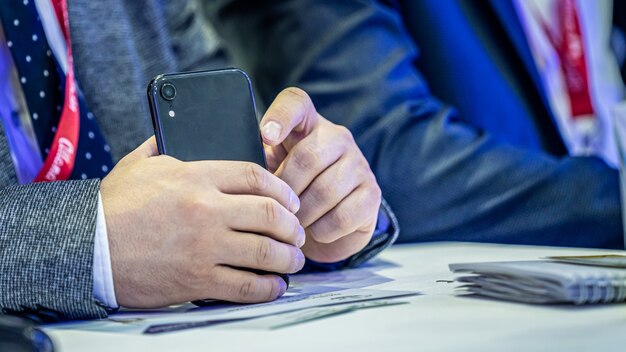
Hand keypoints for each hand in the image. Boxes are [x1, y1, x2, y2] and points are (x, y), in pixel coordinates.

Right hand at [100, 137, 305, 307]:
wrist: (87, 248)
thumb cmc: (112, 206)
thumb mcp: (140, 163)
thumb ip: (165, 144)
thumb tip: (180, 129)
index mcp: (195, 176)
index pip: (256, 176)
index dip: (282, 188)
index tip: (291, 199)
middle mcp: (206, 210)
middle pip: (270, 213)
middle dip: (293, 224)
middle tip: (298, 231)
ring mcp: (204, 246)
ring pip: (266, 251)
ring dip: (288, 257)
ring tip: (294, 259)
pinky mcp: (197, 279)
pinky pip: (246, 286)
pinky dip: (268, 287)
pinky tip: (275, 285)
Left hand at [260, 88, 380, 262]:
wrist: (324, 227)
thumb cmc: (290, 193)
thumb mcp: (270, 172)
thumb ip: (257, 164)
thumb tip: (243, 173)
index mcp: (306, 124)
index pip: (295, 103)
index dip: (280, 116)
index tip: (266, 135)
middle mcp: (338, 136)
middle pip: (308, 157)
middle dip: (286, 190)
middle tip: (274, 209)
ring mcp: (359, 164)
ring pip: (325, 191)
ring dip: (302, 215)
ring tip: (291, 225)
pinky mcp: (372, 194)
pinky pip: (342, 216)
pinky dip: (321, 231)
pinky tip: (314, 230)